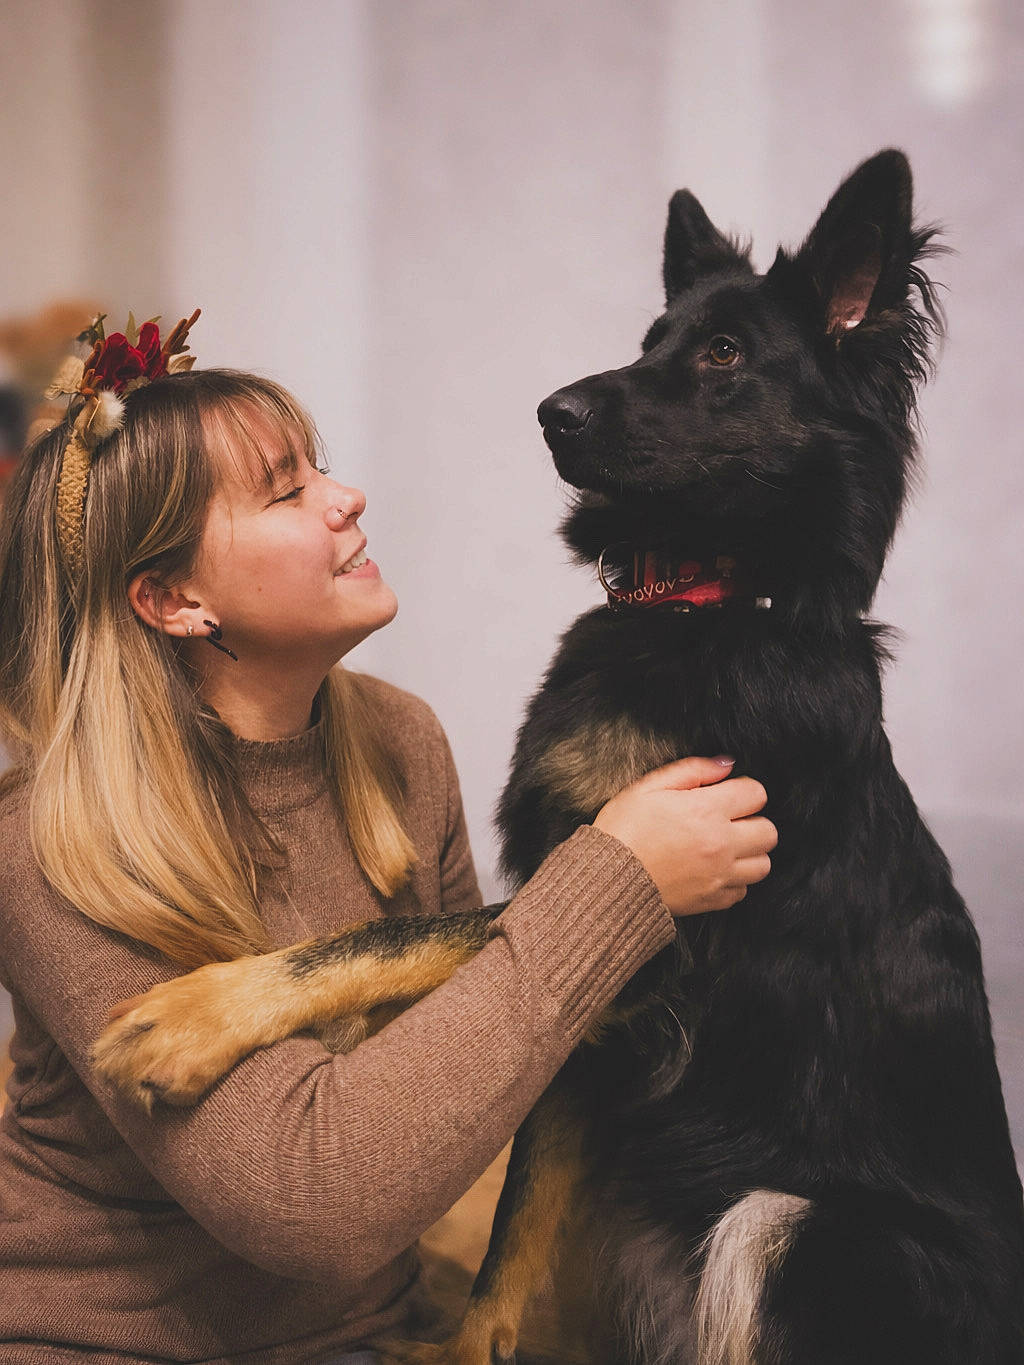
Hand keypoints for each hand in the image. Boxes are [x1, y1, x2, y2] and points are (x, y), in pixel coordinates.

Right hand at [593, 756, 775, 915]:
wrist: (605, 879)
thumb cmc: (622, 829)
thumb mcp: (649, 787)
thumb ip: (693, 770)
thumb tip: (726, 764)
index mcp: (707, 811)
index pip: (756, 793)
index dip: (742, 790)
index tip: (724, 795)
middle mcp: (721, 845)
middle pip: (768, 831)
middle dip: (752, 821)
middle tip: (727, 822)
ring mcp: (720, 876)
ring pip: (763, 865)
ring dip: (749, 853)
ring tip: (723, 847)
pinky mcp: (712, 900)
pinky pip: (743, 891)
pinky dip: (734, 881)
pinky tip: (712, 870)